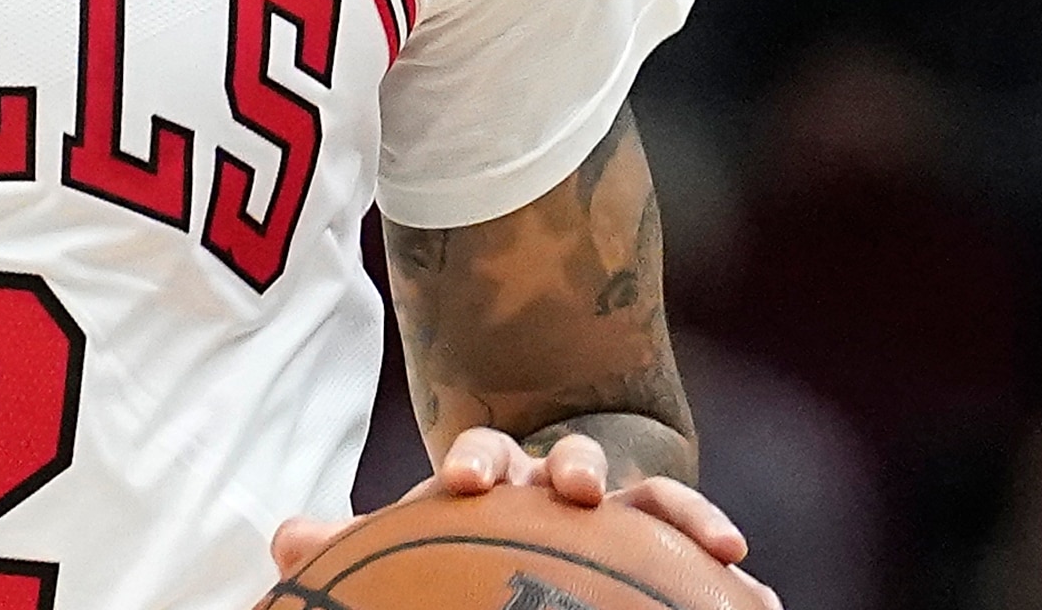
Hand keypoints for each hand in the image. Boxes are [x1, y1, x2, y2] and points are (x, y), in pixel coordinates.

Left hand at [268, 427, 779, 608]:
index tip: (468, 479)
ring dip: (679, 509)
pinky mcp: (661, 533)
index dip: (477, 461)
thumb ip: (353, 543)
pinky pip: (695, 539)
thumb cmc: (462, 535)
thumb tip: (283, 537)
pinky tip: (758, 584)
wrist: (531, 511)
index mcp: (497, 474)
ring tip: (716, 535)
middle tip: (578, 485)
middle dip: (580, 466)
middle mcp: (562, 478)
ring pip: (652, 496)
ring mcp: (619, 504)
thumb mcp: (411, 541)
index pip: (485, 457)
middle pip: (575, 460)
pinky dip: (721, 550)